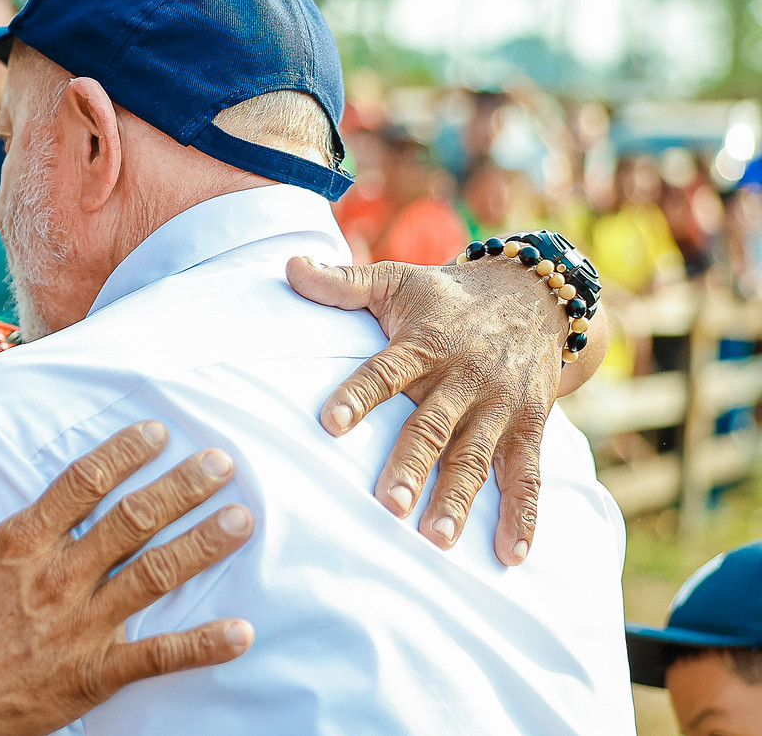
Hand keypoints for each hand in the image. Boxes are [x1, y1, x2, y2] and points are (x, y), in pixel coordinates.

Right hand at [0, 423, 252, 735]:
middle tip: (222, 462)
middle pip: (132, 520)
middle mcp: (60, 577)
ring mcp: (81, 625)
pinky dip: (202, 645)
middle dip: (180, 487)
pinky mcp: (94, 671)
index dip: (124, 453)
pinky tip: (243, 632)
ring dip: (201, 546)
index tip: (159, 431)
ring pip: (153, 576)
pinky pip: (157, 657)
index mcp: (22, 542)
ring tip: (242, 520)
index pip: (83, 483)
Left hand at [287, 254, 589, 565]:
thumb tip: (288, 266)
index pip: (385, 371)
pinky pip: (528, 476)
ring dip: (458, 499)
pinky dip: (524, 516)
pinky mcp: (530, 427)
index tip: (329, 425)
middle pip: (433, 426)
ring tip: (435, 539)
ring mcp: (500, 407)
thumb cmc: (446, 297)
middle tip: (386, 504)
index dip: (358, 396)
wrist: (534, 296)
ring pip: (476, 457)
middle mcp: (463, 377)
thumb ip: (342, 283)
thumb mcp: (396, 280)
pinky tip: (511, 556)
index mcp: (424, 344)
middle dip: (411, 465)